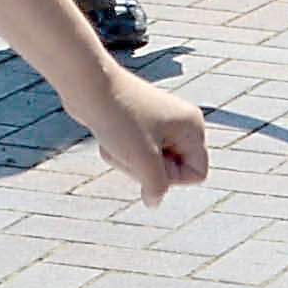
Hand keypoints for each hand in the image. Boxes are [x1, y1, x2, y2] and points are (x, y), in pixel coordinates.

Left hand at [70, 68, 210, 202]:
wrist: (89, 86)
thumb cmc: (119, 118)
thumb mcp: (142, 160)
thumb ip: (156, 187)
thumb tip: (153, 202)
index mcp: (193, 127)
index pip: (197, 174)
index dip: (173, 177)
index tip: (151, 160)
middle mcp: (182, 124)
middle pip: (172, 172)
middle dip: (145, 169)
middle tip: (129, 150)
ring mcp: (162, 123)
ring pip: (150, 165)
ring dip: (129, 161)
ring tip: (116, 142)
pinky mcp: (141, 124)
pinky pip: (136, 154)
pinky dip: (120, 152)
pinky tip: (109, 138)